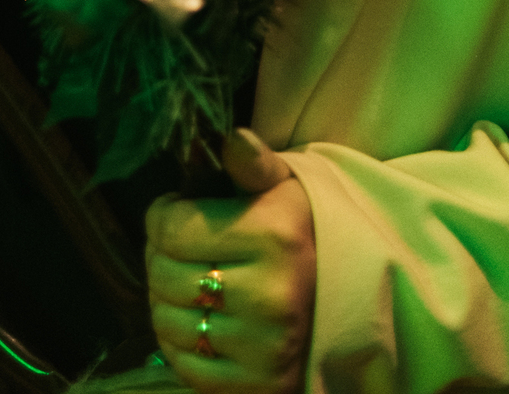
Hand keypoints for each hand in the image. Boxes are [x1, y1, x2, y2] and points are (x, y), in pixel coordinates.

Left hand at [146, 128, 315, 393]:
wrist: (349, 303)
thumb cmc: (301, 234)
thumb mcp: (285, 188)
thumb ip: (253, 164)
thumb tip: (232, 139)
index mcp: (274, 235)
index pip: (171, 227)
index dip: (163, 215)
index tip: (176, 211)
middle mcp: (270, 295)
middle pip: (163, 274)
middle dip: (159, 256)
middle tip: (179, 249)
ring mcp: (264, 348)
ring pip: (167, 321)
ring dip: (165, 300)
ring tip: (188, 283)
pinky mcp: (258, 385)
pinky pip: (185, 365)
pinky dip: (179, 345)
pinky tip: (198, 321)